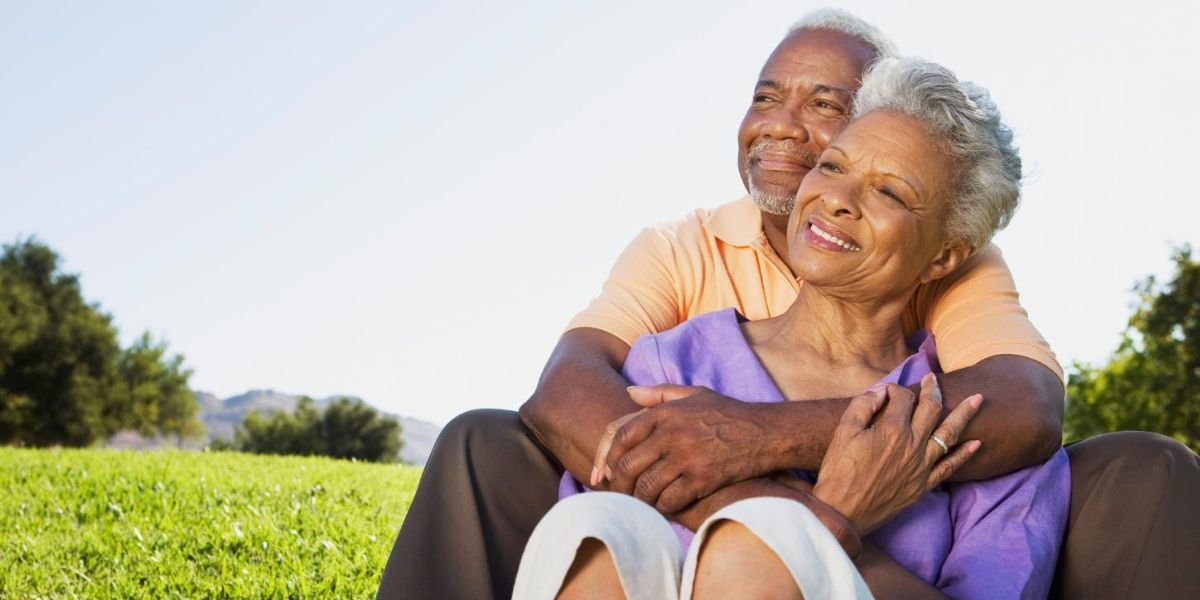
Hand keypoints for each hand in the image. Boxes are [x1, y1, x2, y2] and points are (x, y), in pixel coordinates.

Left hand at [591, 385, 773, 512]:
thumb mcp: (695, 394)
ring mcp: (686, 457)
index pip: (620, 434)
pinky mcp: (701, 478)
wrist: (765, 433)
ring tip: (640, 503)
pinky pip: (669, 500)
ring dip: (639, 499)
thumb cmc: (729, 413)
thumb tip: (630, 392)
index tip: (603, 472)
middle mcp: (671, 433)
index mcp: (665, 412)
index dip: (606, 456)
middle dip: (618, 484)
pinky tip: (664, 507)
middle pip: (628, 464)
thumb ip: (659, 393)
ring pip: (645, 486)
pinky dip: (662, 507)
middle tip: (619, 494)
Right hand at [812, 374, 981, 536]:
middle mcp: (913, 444)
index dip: (895, 389)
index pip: (903, 397)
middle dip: (933, 389)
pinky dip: (965, 454)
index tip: (886, 391)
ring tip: (978, 399)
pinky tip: (976, 443)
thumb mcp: (842, 432)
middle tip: (933, 378)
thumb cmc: (838, 472)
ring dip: (965, 414)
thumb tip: (881, 390)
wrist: (843, 512)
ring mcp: (922, 466)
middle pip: (932, 408)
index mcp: (891, 429)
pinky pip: (950, 466)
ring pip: (950, 433)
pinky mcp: (924, 484)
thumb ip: (862, 405)